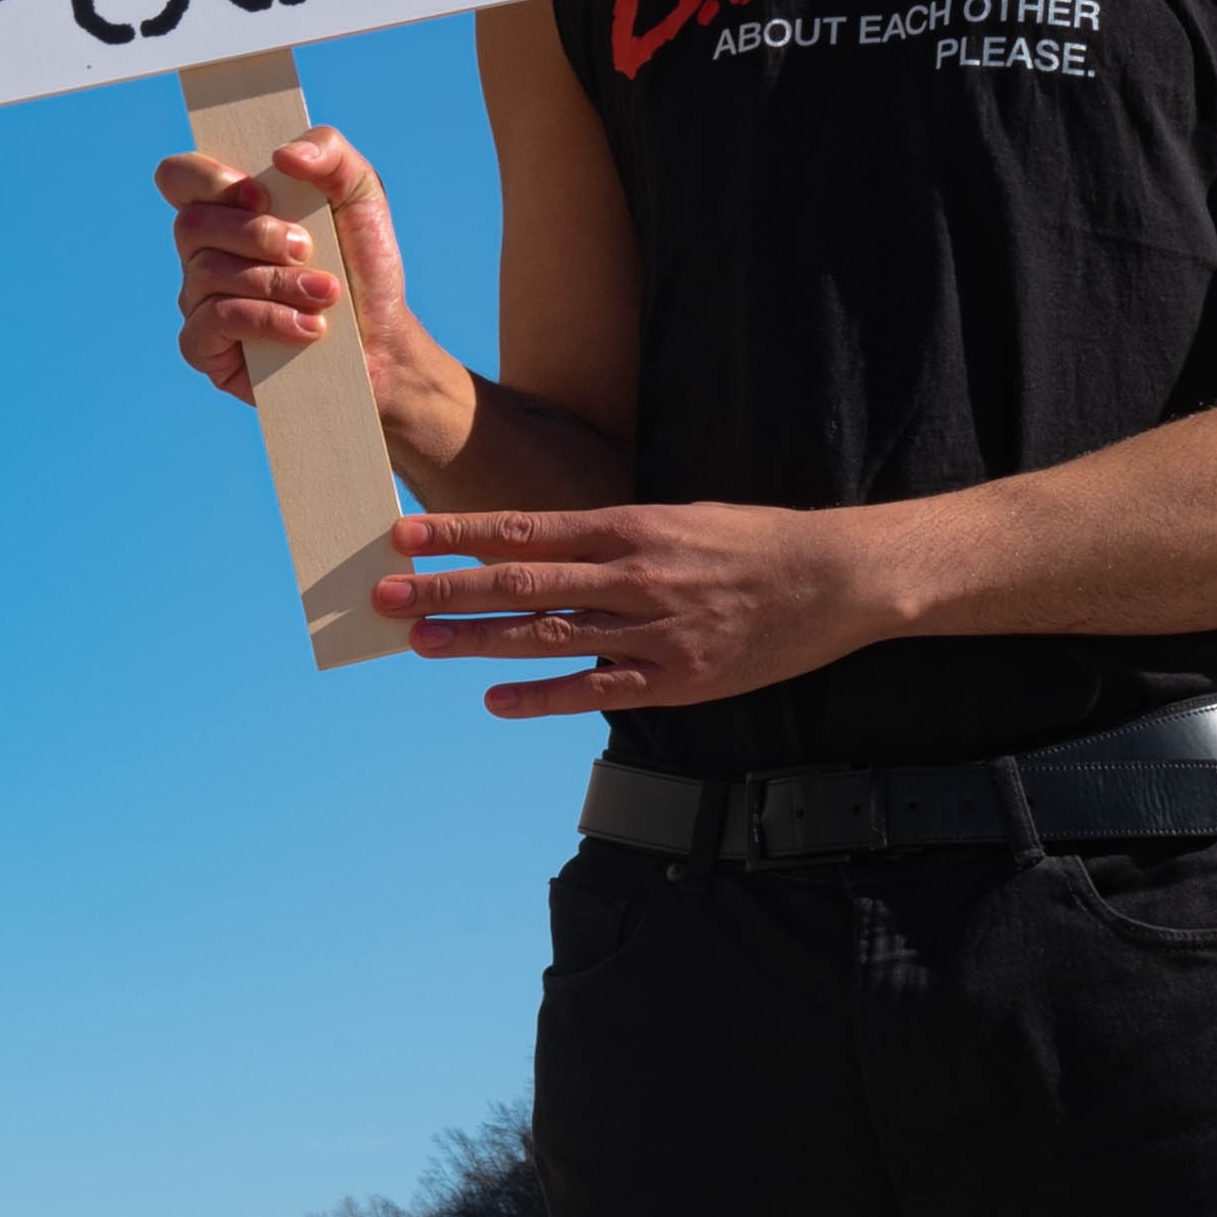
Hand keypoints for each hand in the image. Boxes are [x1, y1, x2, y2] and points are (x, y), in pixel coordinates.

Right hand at [155, 123, 423, 417]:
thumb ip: (329, 152)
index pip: (179, 176)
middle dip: (256, 235)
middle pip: (191, 224)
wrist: (380, 341)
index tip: (260, 195)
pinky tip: (308, 328)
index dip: (206, 178)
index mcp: (228, 208)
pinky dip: (267, 320)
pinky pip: (214, 322)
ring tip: (326, 294)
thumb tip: (283, 154)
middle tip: (307, 249)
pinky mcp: (204, 347)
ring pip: (208, 272)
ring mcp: (199, 300)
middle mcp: (204, 251)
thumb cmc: (361, 266)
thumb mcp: (361, 194)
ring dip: (276, 281)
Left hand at [372, 500, 890, 717]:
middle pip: (520, 583)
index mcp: (629, 527)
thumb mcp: (676, 518)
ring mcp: (651, 631)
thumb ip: (611, 533)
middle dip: (447, 587)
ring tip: (419, 640)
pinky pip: (595, 690)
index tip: (404, 535)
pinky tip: (493, 698)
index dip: (459, 534)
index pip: (524, 529)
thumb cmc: (750, 542)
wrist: (832, 578)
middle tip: (384, 593)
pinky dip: (541, 696)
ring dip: (476, 641)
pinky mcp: (675, 679)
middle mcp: (631, 575)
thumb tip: (544, 541)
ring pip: (546, 636)